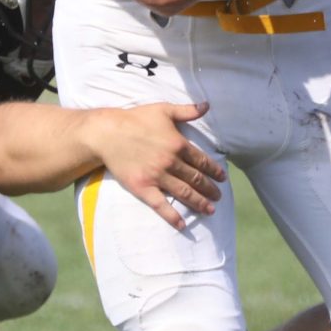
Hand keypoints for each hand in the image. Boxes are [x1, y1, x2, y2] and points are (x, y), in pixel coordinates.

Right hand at [87, 100, 224, 229]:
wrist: (107, 133)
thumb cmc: (136, 119)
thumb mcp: (164, 109)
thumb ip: (187, 110)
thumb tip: (207, 105)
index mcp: (178, 144)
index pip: (202, 161)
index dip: (214, 171)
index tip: (222, 179)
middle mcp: (171, 162)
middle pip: (196, 179)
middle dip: (210, 189)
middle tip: (218, 197)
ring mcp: (157, 176)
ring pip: (184, 193)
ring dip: (199, 203)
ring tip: (210, 210)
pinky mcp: (143, 187)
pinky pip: (161, 205)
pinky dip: (172, 216)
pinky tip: (182, 225)